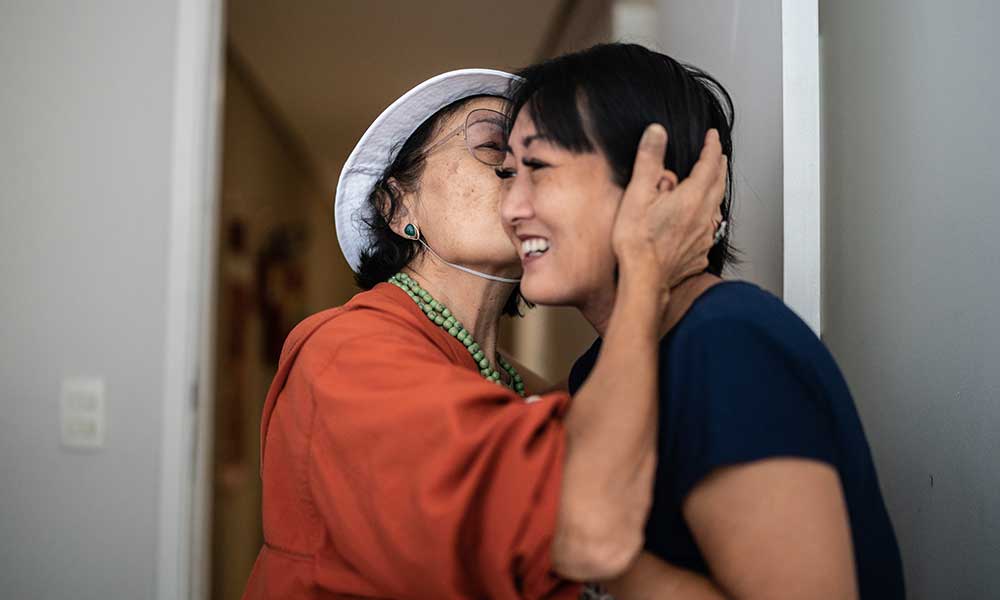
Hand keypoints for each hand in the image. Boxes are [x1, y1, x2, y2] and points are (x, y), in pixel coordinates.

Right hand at [611, 125, 726, 301]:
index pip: (709, 164)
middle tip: (717, 156)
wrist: (644, 279)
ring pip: (716, 207)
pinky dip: (707, 218)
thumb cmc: (637, 242)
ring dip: (716, 191)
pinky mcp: (699, 253)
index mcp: (691, 197)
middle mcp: (703, 216)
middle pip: (718, 184)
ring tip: (711, 185)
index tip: (712, 137)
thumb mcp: (637, 194)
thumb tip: (657, 133)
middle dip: (719, 167)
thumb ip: (649, 161)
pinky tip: (701, 221)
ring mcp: (704, 236)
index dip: (711, 147)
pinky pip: (709, 230)